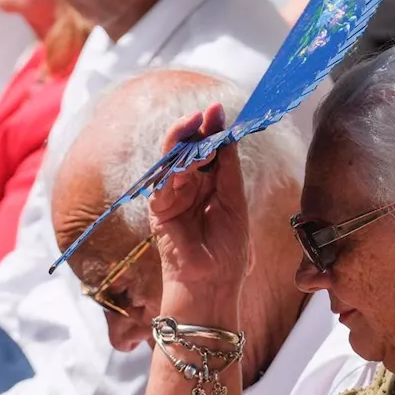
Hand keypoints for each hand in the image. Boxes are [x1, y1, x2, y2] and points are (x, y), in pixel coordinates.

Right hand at [148, 104, 250, 295]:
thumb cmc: (227, 250)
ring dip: (184, 140)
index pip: (208, 151)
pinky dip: (176, 166)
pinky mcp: (159, 209)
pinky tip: (191, 157)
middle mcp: (189, 188)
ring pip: (172, 160)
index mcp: (210, 186)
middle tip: (208, 112)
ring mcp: (172, 197)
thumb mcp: (234, 202)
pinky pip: (163, 180)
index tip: (219, 110)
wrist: (213, 283)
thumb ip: (228, 170)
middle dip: (197, 129)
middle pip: (188, 150)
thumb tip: (227, 136)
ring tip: (196, 124)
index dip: (213, 131)